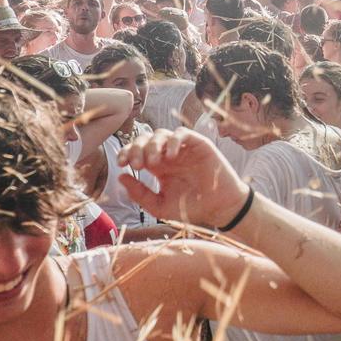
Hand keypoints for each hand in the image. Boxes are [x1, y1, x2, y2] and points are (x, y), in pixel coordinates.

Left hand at [118, 128, 247, 225]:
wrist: (218, 208)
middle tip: (138, 164)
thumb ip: (139, 194)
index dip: (126, 153)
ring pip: (161, 133)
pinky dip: (173, 140)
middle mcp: (168, 155)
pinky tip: (171, 155)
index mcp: (158, 167)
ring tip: (154, 162)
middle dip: (136, 148)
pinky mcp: (198, 144)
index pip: (136, 151)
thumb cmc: (191, 208)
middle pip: (145, 139)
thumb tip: (121, 176)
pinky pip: (182, 133)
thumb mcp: (159, 206)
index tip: (122, 164)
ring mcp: (183, 148)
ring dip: (153, 145)